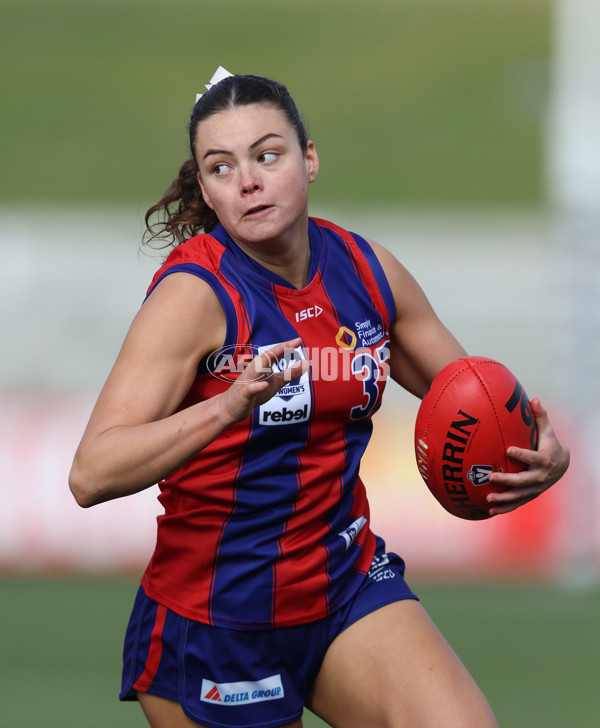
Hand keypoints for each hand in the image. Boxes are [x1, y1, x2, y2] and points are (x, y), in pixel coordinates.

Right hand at [220, 338, 307, 422]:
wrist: (232, 407)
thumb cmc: (255, 392)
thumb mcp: (276, 382)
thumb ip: (289, 374)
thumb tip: (305, 363)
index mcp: (262, 365)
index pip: (275, 353)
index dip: (286, 346)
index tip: (299, 340)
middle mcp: (254, 369)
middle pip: (266, 357)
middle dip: (278, 350)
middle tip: (292, 343)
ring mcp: (248, 381)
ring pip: (256, 369)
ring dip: (266, 363)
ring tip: (278, 355)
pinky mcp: (244, 394)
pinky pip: (250, 389)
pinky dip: (257, 386)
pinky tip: (265, 385)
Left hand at [486, 398, 569, 515]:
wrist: (562, 465)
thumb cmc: (549, 443)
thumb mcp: (548, 430)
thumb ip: (540, 416)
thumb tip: (534, 398)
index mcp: (545, 460)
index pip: (533, 457)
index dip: (522, 455)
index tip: (508, 450)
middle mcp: (541, 476)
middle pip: (523, 480)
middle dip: (507, 480)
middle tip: (491, 476)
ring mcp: (536, 488)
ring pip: (519, 495)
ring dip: (504, 498)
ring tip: (488, 498)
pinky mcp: (530, 495)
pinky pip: (517, 503)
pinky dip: (505, 508)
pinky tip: (490, 510)